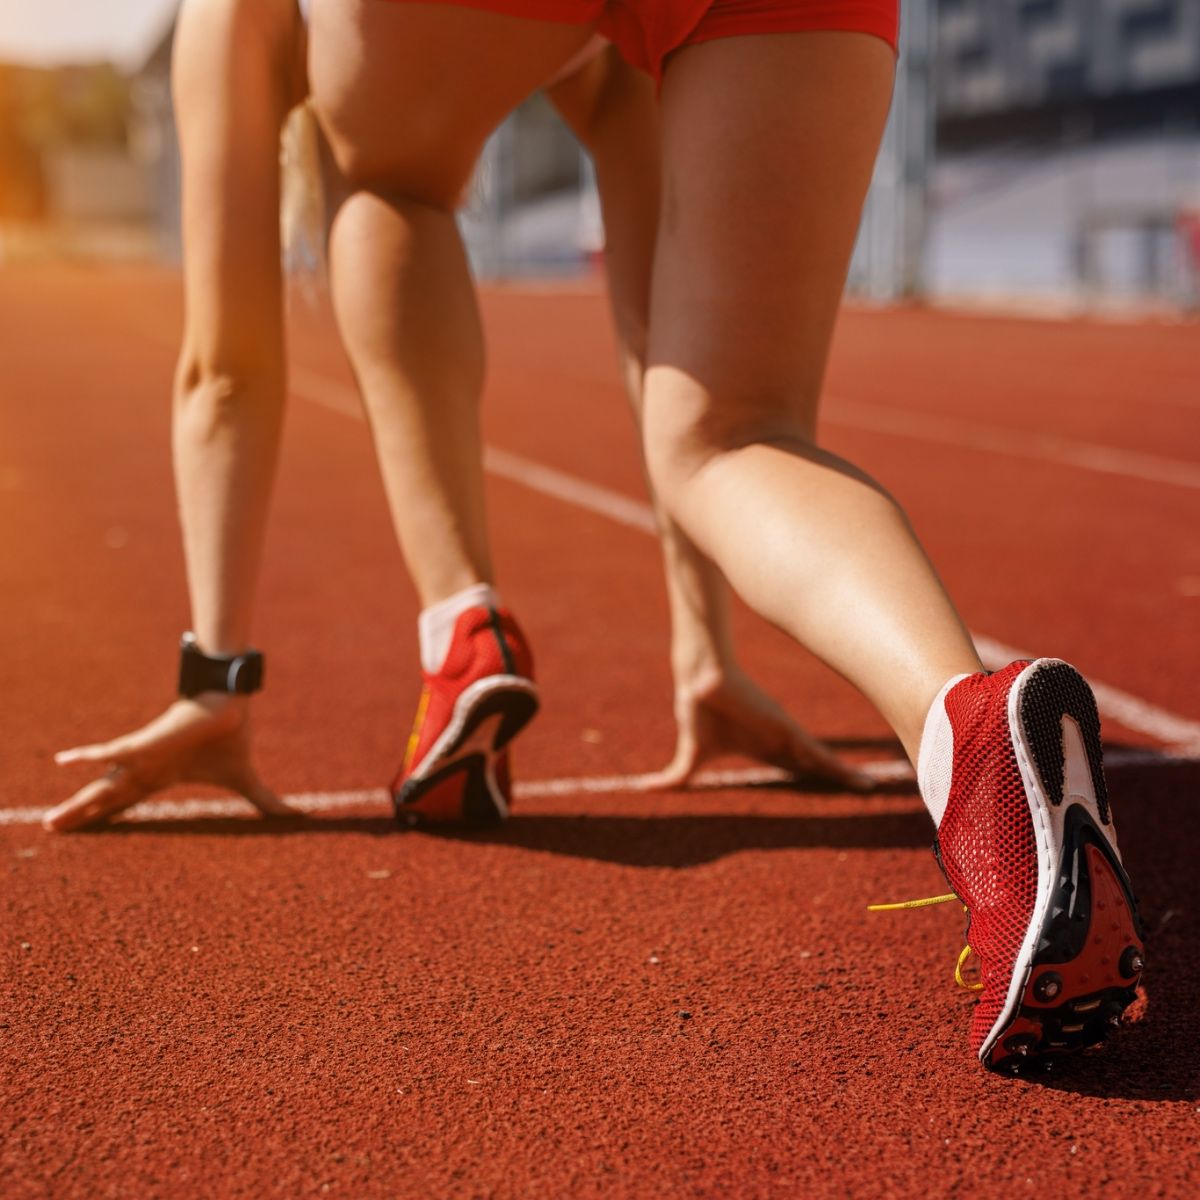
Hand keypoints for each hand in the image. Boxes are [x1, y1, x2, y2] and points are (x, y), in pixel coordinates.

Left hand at [46, 695, 293, 831]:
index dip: (108, 817)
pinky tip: (64, 761)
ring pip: (101, 786)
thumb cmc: (231, 736)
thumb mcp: (244, 779)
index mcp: (162, 778)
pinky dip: (88, 757)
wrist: (231, 705)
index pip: (128, 802)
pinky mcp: (144, 742)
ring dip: (76, 804)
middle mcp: (144, 770)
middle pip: (106, 799)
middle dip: (80, 815)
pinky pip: (111, 750)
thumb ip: (262, 801)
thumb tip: (298, 817)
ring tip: (50, 822)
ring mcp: (141, 758)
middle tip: (52, 831)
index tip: (87, 832)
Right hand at [641, 669, 875, 792]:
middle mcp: (780, 743)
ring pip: (820, 762)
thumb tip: (646, 789)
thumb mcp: (692, 755)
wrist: (702, 682)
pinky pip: (817, 755)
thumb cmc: (699, 713)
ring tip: (869, 787)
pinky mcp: (786, 730)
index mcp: (764, 749)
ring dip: (843, 775)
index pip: (793, 769)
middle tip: (864, 790)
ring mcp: (785, 737)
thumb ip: (677, 777)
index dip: (811, 783)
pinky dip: (837, 768)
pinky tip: (856, 780)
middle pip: (813, 767)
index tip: (829, 796)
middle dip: (836, 779)